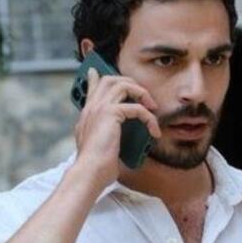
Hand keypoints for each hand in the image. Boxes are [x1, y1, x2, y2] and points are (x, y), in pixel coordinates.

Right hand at [73, 67, 161, 186]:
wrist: (90, 172)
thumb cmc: (97, 166)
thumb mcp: (101, 146)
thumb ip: (106, 134)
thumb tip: (116, 135)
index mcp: (88, 114)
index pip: (92, 88)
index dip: (97, 77)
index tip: (97, 70)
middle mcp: (92, 108)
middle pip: (110, 80)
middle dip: (130, 83)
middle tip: (144, 97)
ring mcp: (99, 108)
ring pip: (122, 85)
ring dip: (141, 93)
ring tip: (152, 108)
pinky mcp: (110, 113)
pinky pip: (136, 107)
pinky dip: (149, 118)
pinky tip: (154, 131)